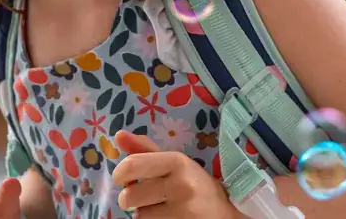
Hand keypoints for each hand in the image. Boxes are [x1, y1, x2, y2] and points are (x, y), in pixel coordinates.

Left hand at [111, 130, 236, 218]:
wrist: (227, 214)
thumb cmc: (196, 186)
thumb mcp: (176, 164)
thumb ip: (146, 151)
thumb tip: (118, 135)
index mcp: (178, 162)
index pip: (132, 165)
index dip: (120, 173)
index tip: (122, 179)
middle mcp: (181, 185)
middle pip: (129, 196)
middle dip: (131, 199)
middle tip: (145, 198)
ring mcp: (183, 211)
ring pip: (139, 216)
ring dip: (144, 214)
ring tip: (162, 210)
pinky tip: (167, 218)